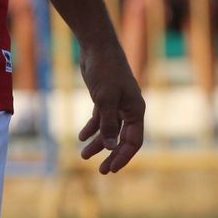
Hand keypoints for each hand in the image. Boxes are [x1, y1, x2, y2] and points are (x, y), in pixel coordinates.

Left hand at [76, 39, 143, 173]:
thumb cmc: (106, 70)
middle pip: (122, 139)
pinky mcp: (104, 98)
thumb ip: (108, 123)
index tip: (110, 169)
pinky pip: (100, 119)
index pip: (134, 141)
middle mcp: (129, 109)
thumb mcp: (105, 99)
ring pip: (109, 130)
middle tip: (101, 171)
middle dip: (111, 154)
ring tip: (83, 155)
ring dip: (98, 143)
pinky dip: (91, 128)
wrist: (97, 47)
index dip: (123, 156)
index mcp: (136, 110)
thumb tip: (110, 146)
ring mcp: (117, 104)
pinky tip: (82, 137)